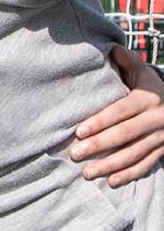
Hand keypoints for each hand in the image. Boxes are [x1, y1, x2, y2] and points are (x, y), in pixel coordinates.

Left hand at [70, 44, 163, 186]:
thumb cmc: (149, 86)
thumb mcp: (142, 71)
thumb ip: (128, 61)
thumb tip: (113, 49)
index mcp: (147, 100)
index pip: (120, 112)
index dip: (100, 122)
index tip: (78, 131)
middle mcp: (156, 120)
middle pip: (124, 135)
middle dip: (99, 146)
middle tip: (75, 154)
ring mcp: (161, 138)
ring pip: (134, 154)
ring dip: (110, 165)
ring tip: (87, 173)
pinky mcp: (163, 151)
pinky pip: (146, 165)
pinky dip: (129, 174)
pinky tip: (111, 181)